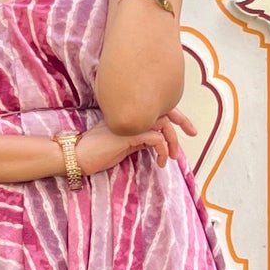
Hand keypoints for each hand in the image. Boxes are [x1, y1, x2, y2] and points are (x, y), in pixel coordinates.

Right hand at [75, 109, 196, 175]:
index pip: (156, 108)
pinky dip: (162, 150)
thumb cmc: (97, 153)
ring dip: (172, 141)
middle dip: (182, 121)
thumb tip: (156, 141)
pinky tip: (160, 161)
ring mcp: (129, 122)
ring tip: (170, 157)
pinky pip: (155, 138)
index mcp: (129, 113)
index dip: (175, 115)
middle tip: (193, 133)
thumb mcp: (123, 145)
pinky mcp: (127, 135)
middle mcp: (130, 113)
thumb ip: (138, 139)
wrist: (76, 156)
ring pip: (162, 124)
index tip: (188, 128)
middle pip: (164, 111)